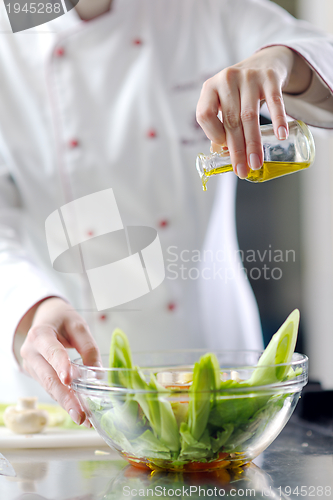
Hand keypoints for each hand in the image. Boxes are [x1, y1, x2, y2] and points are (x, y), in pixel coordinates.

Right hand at [20, 298, 101, 425]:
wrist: (45, 318)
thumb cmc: (61, 320)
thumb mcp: (78, 324)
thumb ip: (88, 346)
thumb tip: (97, 372)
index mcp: (40, 334)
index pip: (51, 351)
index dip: (61, 365)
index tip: (70, 380)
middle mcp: (31, 352)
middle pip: (48, 377)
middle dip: (65, 398)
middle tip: (80, 415)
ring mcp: (32, 366)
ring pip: (49, 387)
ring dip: (67, 403)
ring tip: (83, 418)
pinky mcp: (37, 375)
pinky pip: (51, 388)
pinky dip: (65, 399)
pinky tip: (78, 410)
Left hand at [196, 46, 311, 178]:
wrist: (263, 62)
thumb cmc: (238, 92)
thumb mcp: (224, 103)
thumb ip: (221, 126)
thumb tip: (222, 156)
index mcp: (209, 88)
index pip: (204, 115)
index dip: (212, 134)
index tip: (223, 150)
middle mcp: (227, 79)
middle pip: (230, 121)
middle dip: (237, 150)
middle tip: (242, 171)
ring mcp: (248, 76)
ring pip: (249, 116)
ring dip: (253, 143)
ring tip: (256, 163)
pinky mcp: (269, 77)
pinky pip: (274, 101)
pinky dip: (278, 120)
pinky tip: (280, 135)